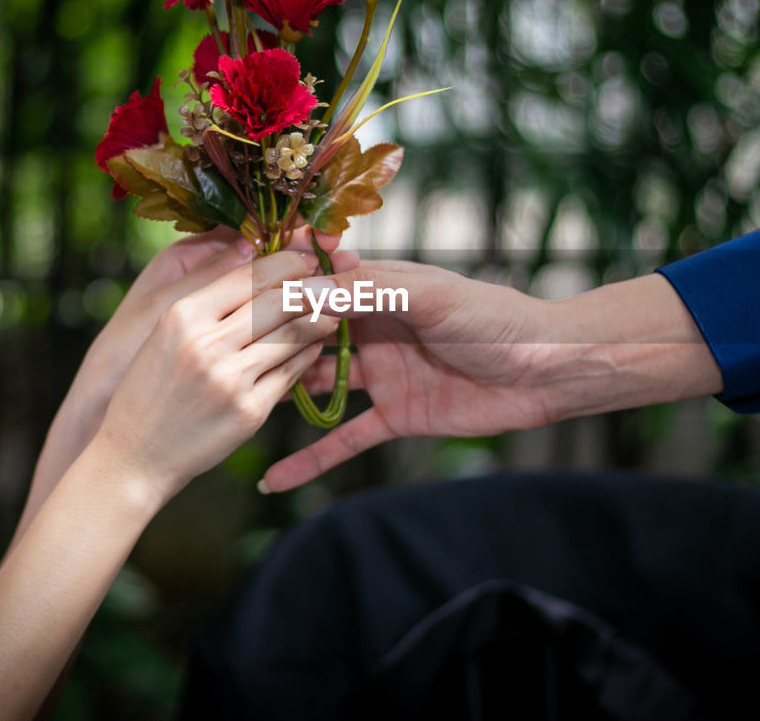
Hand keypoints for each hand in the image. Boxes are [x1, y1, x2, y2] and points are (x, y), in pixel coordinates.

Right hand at [20, 226, 348, 537]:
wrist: (133, 457)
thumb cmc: (148, 390)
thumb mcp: (164, 335)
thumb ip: (207, 301)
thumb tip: (255, 261)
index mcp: (182, 316)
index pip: (249, 274)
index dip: (286, 263)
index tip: (303, 260)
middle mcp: (206, 344)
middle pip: (279, 300)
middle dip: (312, 287)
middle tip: (328, 282)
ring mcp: (231, 380)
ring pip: (294, 334)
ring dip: (318, 320)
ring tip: (331, 311)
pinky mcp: (250, 411)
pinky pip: (293, 372)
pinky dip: (307, 356)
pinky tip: (312, 348)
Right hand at [259, 264, 722, 491]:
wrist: (548, 370)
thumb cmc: (493, 318)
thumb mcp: (429, 295)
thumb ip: (369, 290)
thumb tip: (301, 290)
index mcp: (381, 287)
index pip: (318, 280)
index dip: (278, 283)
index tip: (226, 287)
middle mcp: (374, 326)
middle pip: (310, 331)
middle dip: (268, 341)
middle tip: (212, 354)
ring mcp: (383, 373)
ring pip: (318, 382)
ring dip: (281, 392)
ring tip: (227, 402)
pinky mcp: (397, 415)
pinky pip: (346, 438)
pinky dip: (311, 457)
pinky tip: (272, 480)